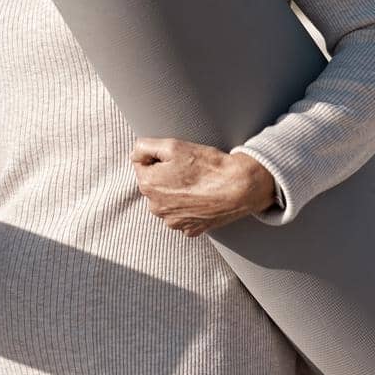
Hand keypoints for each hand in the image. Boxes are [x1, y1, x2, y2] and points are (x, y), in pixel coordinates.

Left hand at [129, 137, 276, 238]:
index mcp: (149, 185)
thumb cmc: (207, 165)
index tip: (176, 159)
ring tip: (197, 184)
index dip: (159, 158)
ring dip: (177, 193)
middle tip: (188, 170)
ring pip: (168, 202)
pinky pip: (183, 216)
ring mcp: (174, 222)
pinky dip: (190, 207)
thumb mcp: (172, 145)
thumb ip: (144, 147)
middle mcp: (157, 208)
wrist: (239, 187)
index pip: (142, 165)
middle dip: (166, 177)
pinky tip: (202, 198)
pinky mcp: (191, 229)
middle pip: (155, 185)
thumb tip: (135, 154)